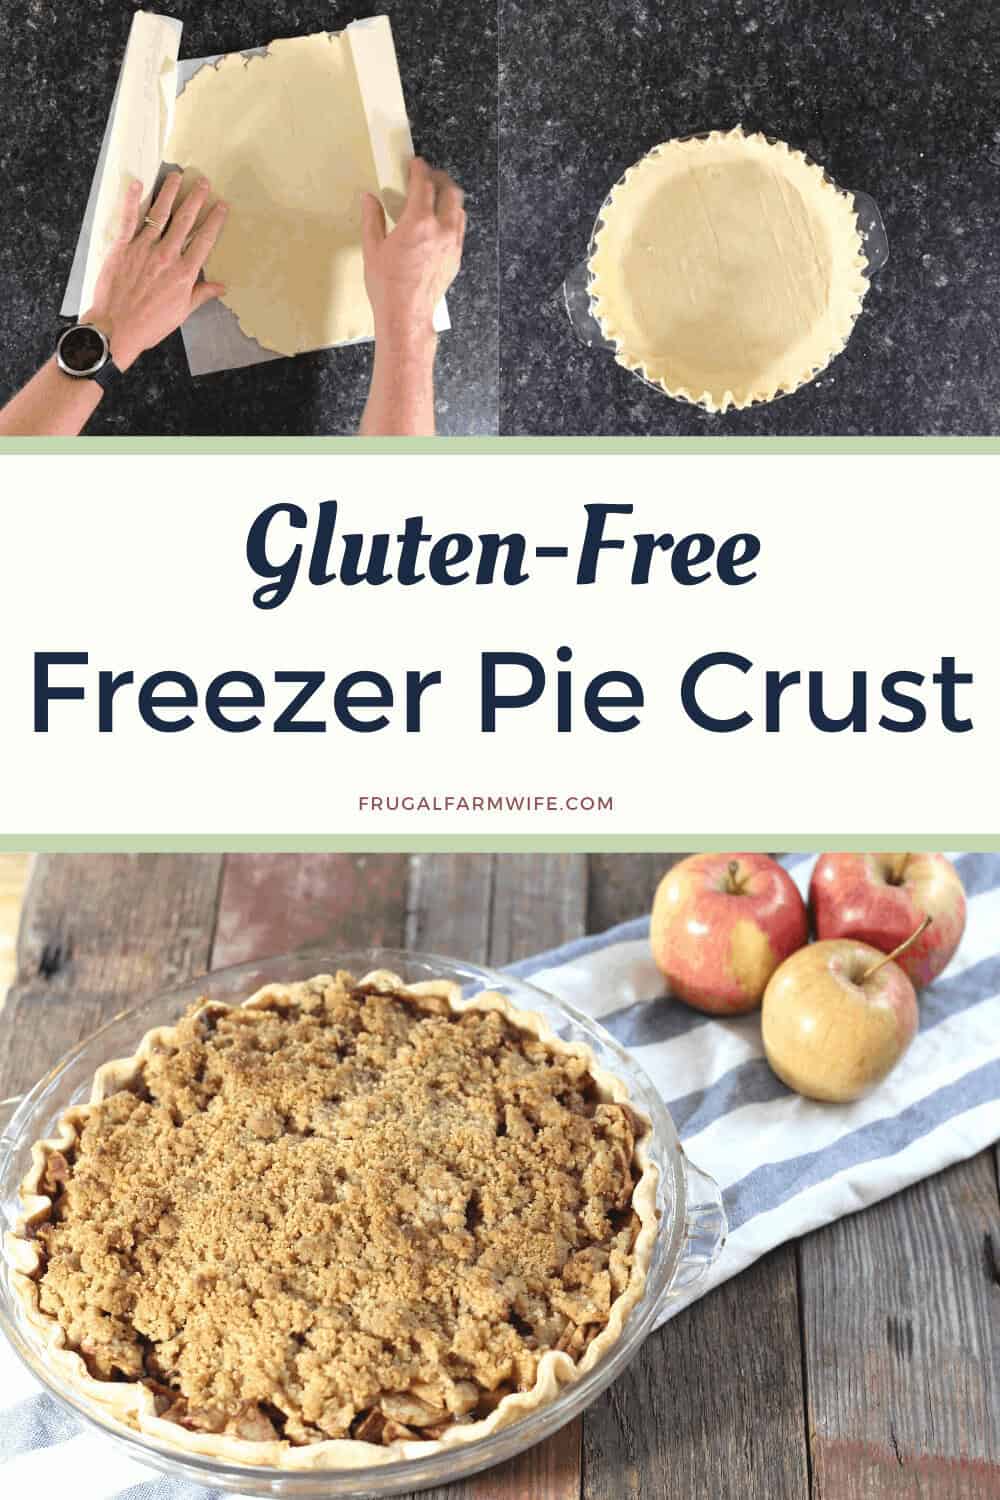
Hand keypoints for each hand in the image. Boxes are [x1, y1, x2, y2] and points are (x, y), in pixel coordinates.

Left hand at [83, 172, 228, 369]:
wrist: (116, 329)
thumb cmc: (149, 325)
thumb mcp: (181, 313)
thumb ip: (200, 295)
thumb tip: (221, 287)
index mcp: (183, 273)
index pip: (204, 240)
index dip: (214, 220)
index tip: (221, 206)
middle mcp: (166, 256)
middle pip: (184, 220)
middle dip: (195, 198)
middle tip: (202, 181)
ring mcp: (143, 248)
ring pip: (159, 213)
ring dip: (169, 192)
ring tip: (176, 175)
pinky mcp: (122, 247)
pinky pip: (128, 218)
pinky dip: (131, 199)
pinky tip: (137, 183)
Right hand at [361, 157, 464, 346]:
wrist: (406, 316)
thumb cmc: (387, 285)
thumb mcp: (372, 248)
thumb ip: (372, 218)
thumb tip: (368, 198)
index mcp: (418, 222)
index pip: (424, 184)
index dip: (419, 169)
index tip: (415, 163)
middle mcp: (441, 229)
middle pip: (450, 191)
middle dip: (440, 179)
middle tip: (428, 176)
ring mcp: (453, 245)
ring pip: (459, 209)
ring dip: (449, 197)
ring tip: (436, 196)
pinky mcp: (456, 258)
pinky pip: (460, 229)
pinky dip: (452, 217)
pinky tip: (440, 222)